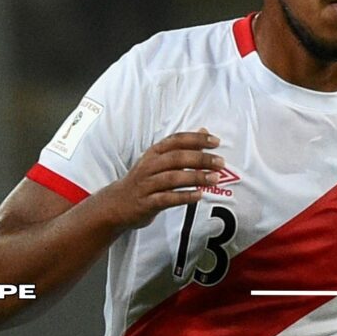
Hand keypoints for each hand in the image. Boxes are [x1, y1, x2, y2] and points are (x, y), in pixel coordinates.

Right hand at [100, 129, 223, 230]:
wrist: (116, 205)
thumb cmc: (144, 180)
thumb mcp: (159, 161)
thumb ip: (182, 147)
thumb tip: (204, 131)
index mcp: (154, 153)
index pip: (176, 140)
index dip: (196, 139)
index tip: (216, 141)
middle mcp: (149, 166)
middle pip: (176, 158)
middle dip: (200, 159)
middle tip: (220, 162)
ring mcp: (147, 185)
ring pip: (172, 178)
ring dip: (195, 177)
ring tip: (214, 178)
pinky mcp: (147, 203)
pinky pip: (167, 199)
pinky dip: (184, 197)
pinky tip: (199, 195)